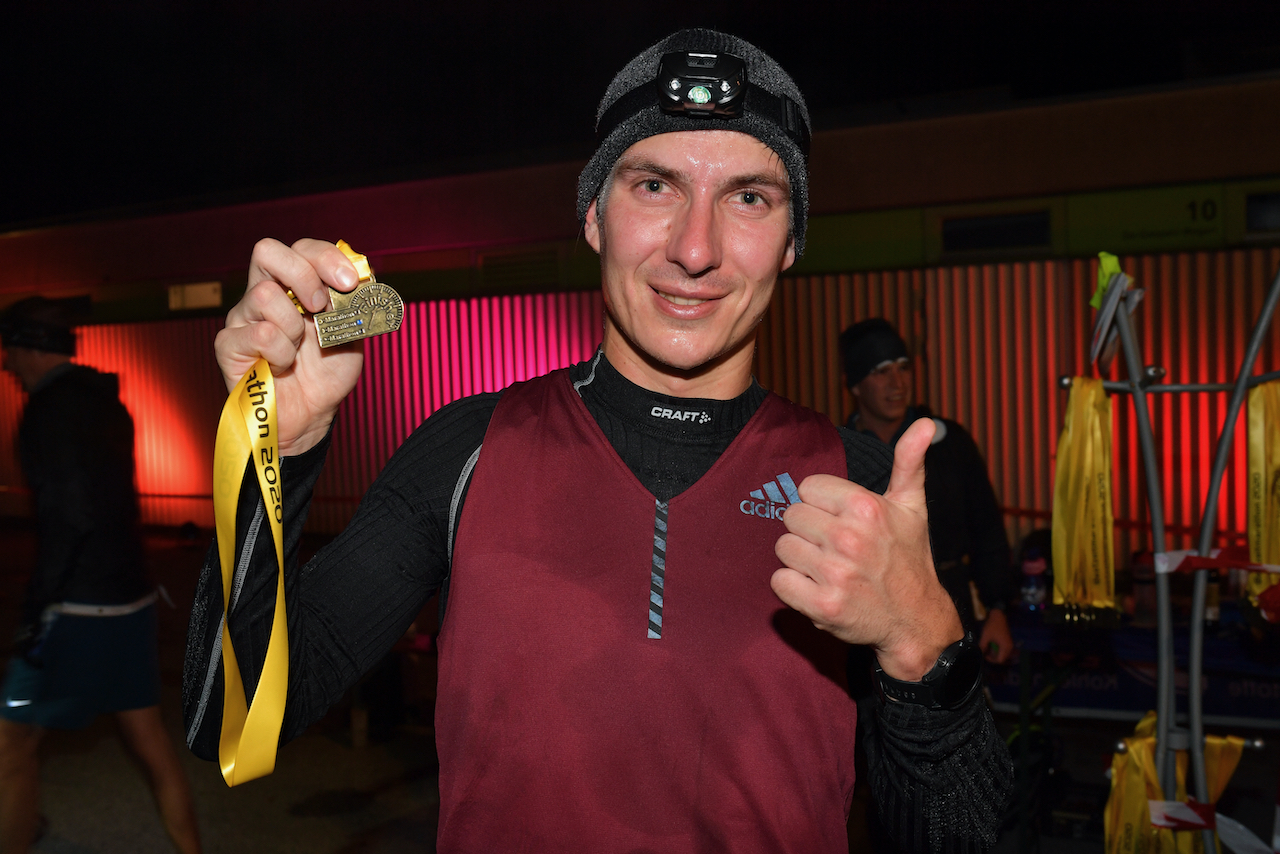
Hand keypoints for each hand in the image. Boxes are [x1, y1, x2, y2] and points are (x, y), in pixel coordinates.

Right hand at [215, 238, 365, 454]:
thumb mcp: (351, 333)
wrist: (311, 415)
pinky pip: (259, 333)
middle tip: (321, 307)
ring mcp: (243, 317)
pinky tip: (281, 365)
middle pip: (267, 251)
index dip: (326, 258)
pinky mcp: (228, 344)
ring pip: (264, 295)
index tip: (349, 282)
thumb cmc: (326, 372)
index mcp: (294, 286)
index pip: (302, 249)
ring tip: (298, 350)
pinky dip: (280, 353)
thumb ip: (352, 304)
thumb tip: (358, 280)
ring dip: (295, 326)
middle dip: (304, 276)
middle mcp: (264, 293)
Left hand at [771, 418, 964, 680]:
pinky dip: (793, 587)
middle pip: (791, 517)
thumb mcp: (912, 507)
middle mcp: (850, 538)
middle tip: (837, 548)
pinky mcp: (822, 605)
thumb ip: (910, 461)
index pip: (807, 488)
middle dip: (810, 531)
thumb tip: (926, 423)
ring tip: (829, 568)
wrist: (915, 619)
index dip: (822, 505)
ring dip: (800, 560)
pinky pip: (779, 581)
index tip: (843, 521)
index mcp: (866, 507)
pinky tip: (819, 588)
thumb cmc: (908, 558)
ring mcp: (835, 574)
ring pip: (782, 547)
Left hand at [979, 608, 1012, 663]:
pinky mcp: (1007, 641)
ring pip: (1002, 654)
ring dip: (994, 652)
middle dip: (992, 657)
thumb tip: (979, 653)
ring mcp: (1009, 644)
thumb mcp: (986, 637)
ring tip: (986, 648)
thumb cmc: (992, 626)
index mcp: (1006, 647)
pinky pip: (1002, 649)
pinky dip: (996, 648)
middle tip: (984, 652)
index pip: (1000, 660)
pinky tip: (990, 644)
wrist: (999, 615)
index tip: (984, 655)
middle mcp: (1010, 648)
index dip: (991, 660)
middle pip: (1001, 658)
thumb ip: (982, 646)